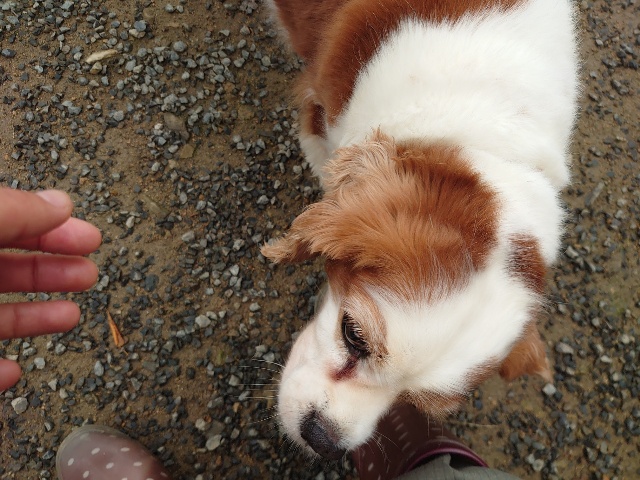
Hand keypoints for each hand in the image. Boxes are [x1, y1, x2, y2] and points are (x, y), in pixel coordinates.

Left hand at [0, 188, 101, 389]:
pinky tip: (14, 371)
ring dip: (34, 319)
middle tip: (89, 273)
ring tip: (72, 317)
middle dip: (52, 271)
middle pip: (3, 269)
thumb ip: (12, 213)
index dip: (49, 227)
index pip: (7, 222)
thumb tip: (61, 204)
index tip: (90, 236)